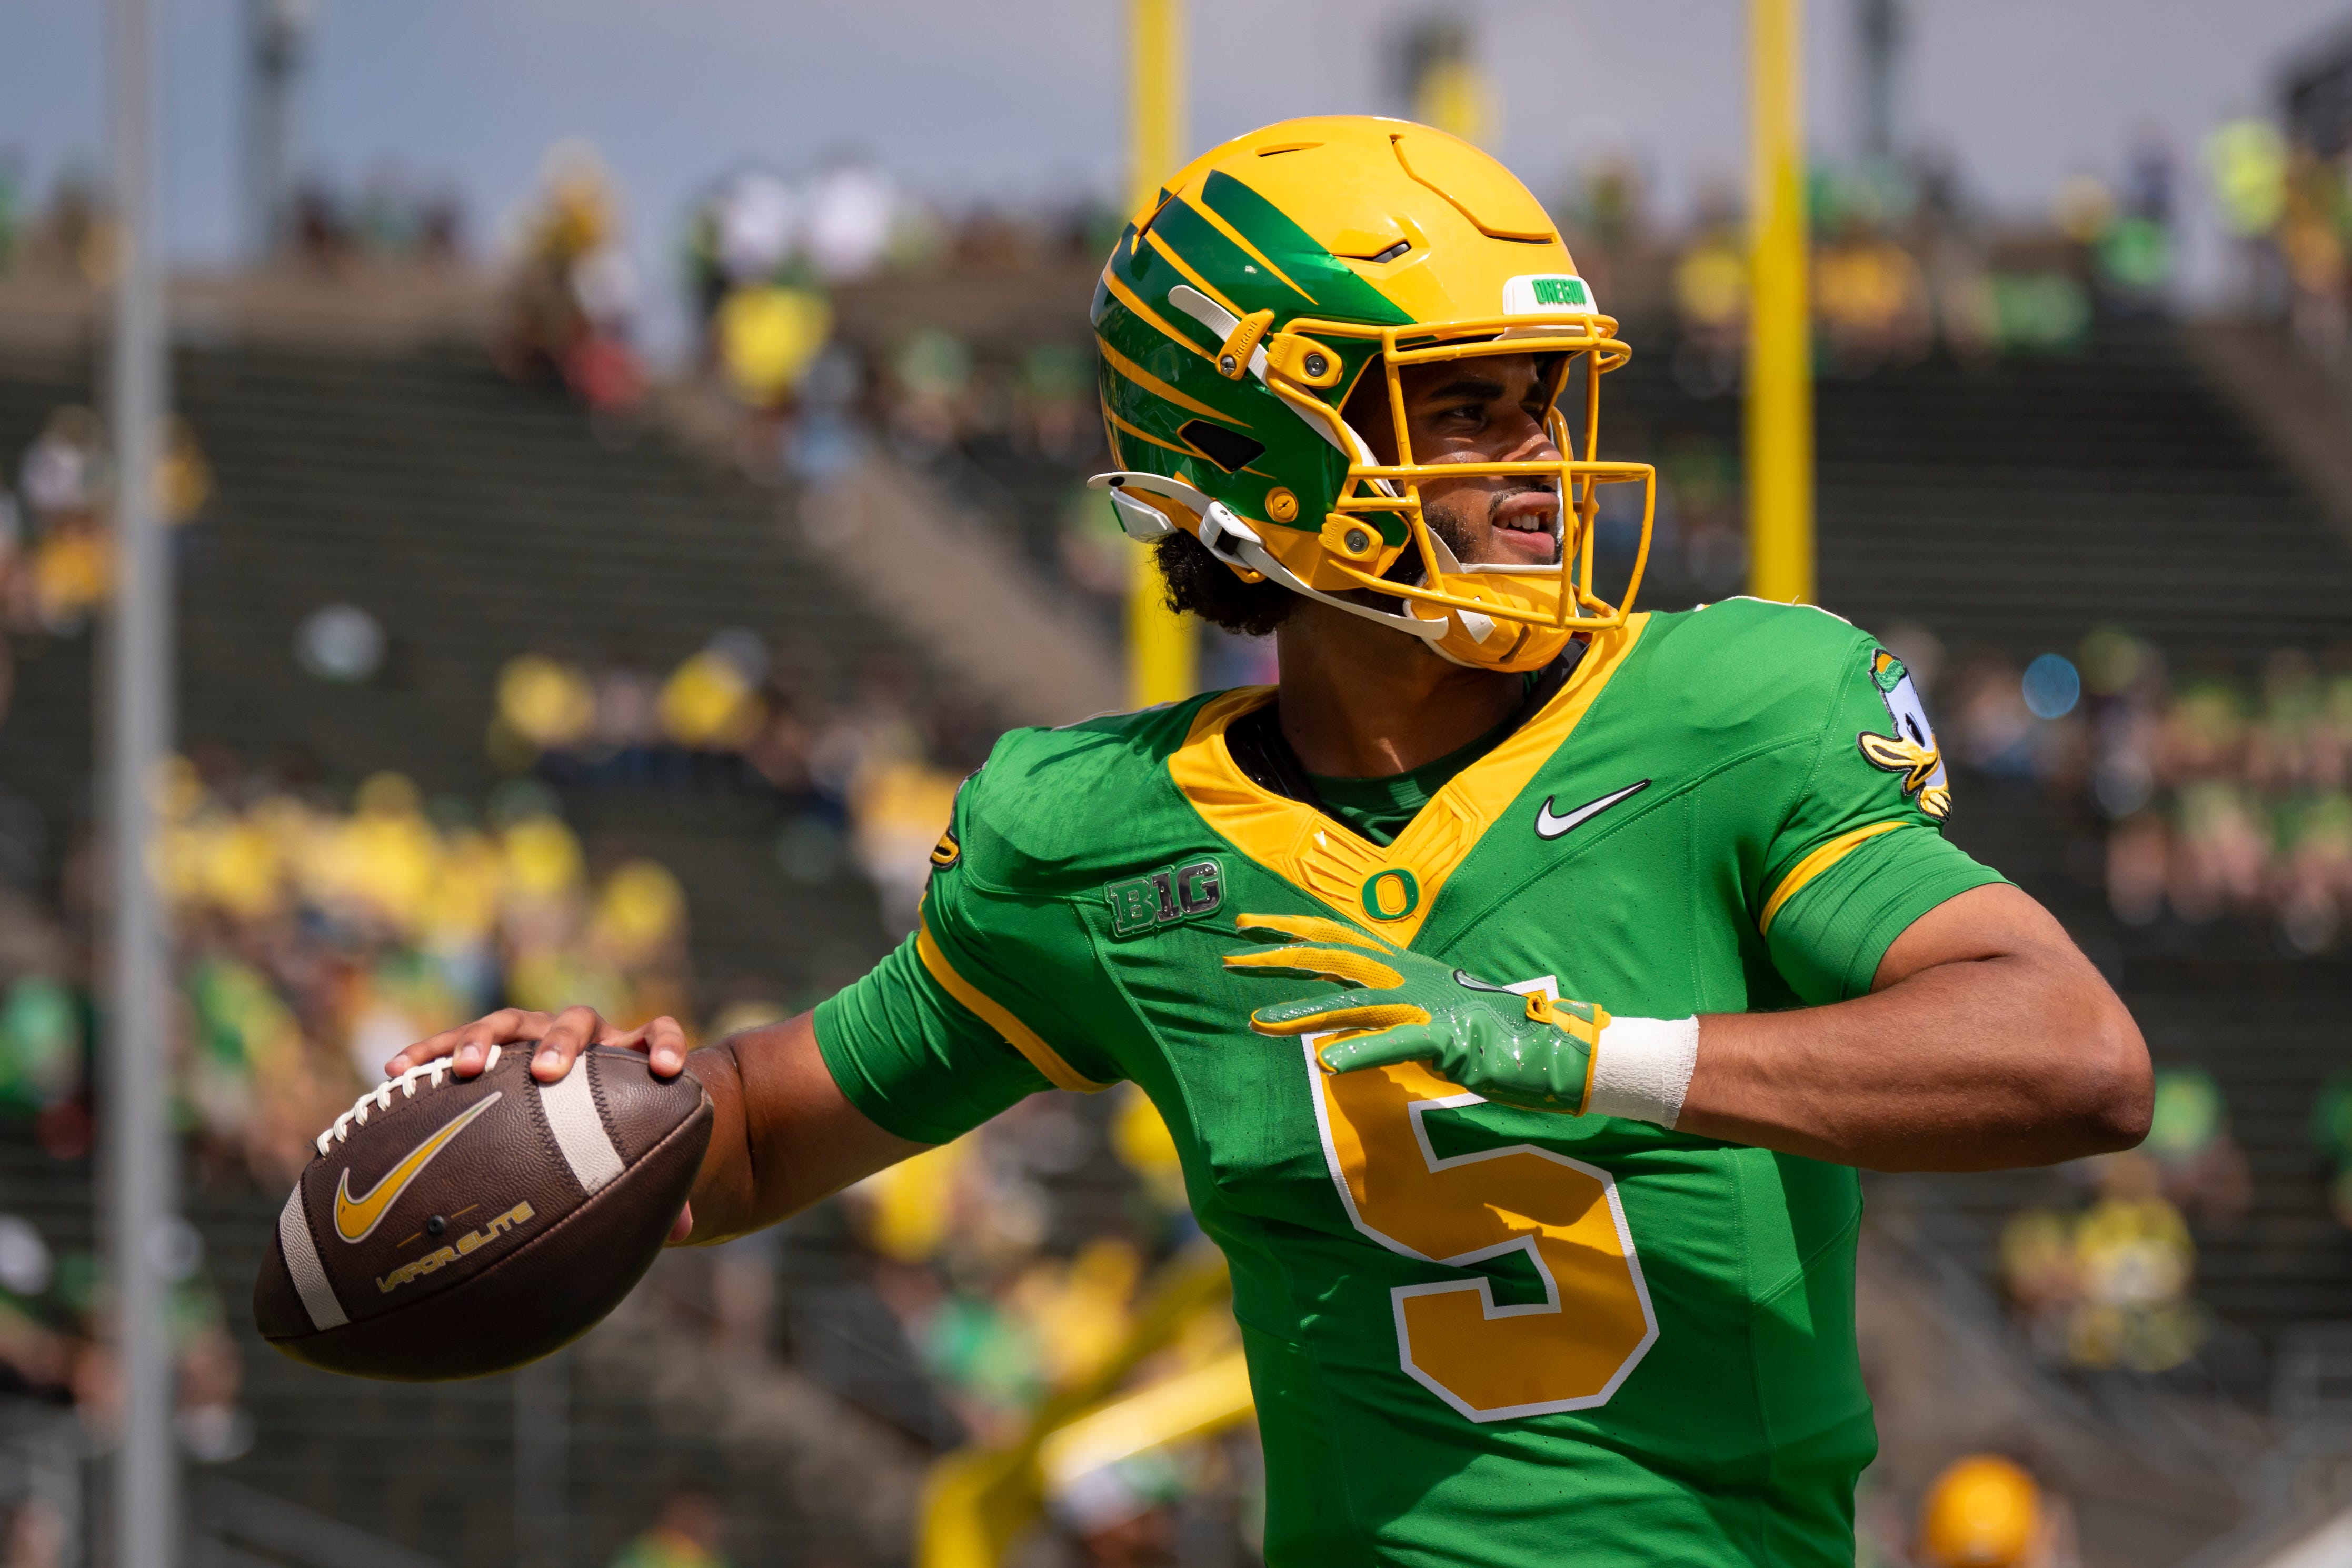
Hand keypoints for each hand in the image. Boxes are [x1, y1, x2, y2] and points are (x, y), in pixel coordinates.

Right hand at [385, 1005, 695, 1240]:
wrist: (581, 1106)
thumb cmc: (614, 1136)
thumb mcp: (634, 1156)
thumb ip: (660, 1187)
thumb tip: (682, 1231)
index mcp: (627, 1055)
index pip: (656, 1030)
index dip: (664, 1045)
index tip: (666, 1071)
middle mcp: (582, 1036)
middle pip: (576, 1021)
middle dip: (561, 1044)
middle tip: (546, 1073)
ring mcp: (534, 1033)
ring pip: (512, 1021)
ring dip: (485, 1039)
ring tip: (464, 1069)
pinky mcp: (490, 1045)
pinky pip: (453, 1042)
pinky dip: (428, 1052)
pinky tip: (396, 1072)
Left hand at [1221, 912, 1608, 1113]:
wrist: (1556, 1045)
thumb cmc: (1492, 1033)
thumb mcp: (1428, 1011)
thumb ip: (1386, 1008)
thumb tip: (1340, 1015)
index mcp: (1405, 968)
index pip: (1338, 937)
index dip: (1291, 928)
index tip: (1247, 927)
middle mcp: (1410, 978)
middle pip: (1335, 956)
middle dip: (1281, 955)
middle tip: (1231, 955)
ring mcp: (1428, 1005)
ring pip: (1353, 1002)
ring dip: (1302, 1013)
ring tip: (1257, 1022)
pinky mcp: (1447, 1040)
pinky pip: (1396, 1044)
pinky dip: (1360, 1053)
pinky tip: (1326, 1065)